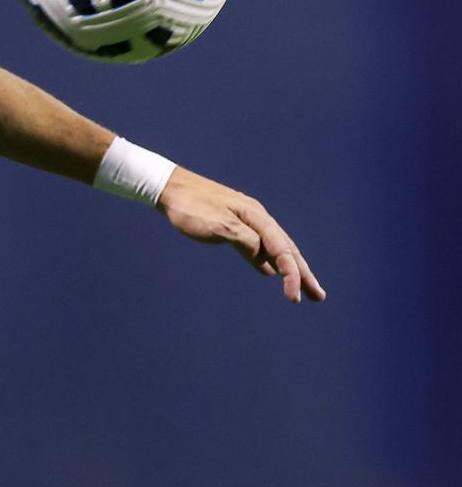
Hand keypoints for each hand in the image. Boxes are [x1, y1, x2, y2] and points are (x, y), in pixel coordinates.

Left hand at [157, 167, 325, 303]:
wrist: (167, 187)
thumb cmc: (189, 206)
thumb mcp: (218, 226)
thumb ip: (244, 240)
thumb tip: (264, 258)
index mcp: (256, 216)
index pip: (282, 250)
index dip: (292, 275)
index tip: (294, 299)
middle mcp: (256, 217)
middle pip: (286, 249)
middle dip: (303, 274)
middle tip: (319, 297)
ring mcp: (245, 220)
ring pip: (274, 247)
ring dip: (289, 268)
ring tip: (301, 289)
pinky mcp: (233, 224)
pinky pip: (258, 246)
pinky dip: (267, 260)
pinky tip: (269, 271)